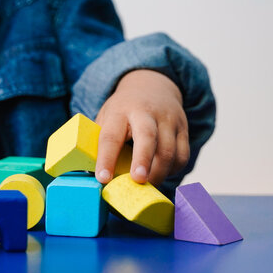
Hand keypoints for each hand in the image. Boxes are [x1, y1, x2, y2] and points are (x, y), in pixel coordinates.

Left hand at [94, 69, 188, 186]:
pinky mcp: (183, 129)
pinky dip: (173, 170)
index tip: (103, 178)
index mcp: (119, 112)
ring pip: (169, 149)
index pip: (111, 136)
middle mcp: (146, 113)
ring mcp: (168, 120)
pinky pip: (182, 155)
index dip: (106, 158)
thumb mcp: (106, 117)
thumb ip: (100, 140)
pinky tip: (161, 175)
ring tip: (147, 186)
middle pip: (147, 137)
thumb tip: (90, 173)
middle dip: (142, 161)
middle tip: (137, 181)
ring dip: (159, 173)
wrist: (151, 86)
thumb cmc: (122, 110)